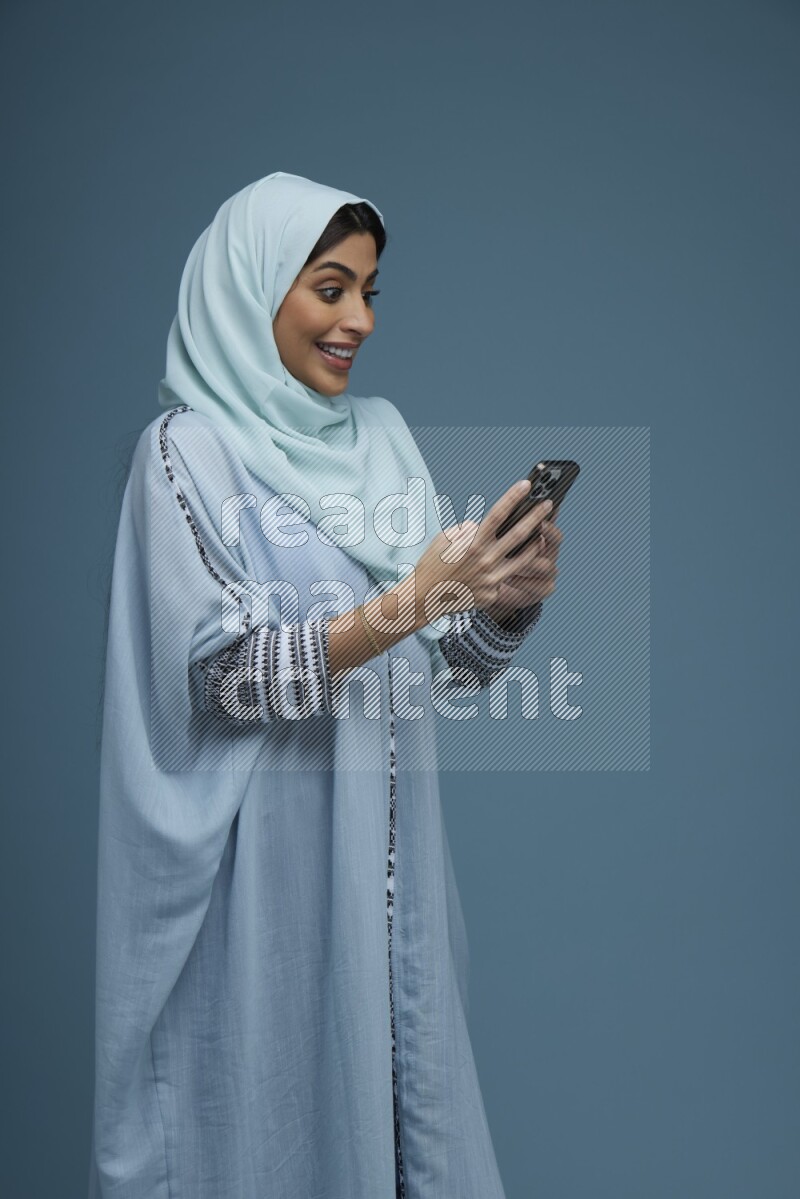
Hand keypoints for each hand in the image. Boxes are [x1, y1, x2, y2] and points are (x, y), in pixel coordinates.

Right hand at [414, 479, 559, 621]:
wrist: (424, 598)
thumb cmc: (433, 564)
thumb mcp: (444, 539)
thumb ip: (467, 529)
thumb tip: (482, 526)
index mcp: (472, 543)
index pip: (498, 514)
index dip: (513, 498)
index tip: (527, 485)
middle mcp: (484, 560)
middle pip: (518, 534)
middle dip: (536, 517)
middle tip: (548, 505)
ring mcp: (491, 580)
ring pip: (523, 559)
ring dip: (535, 545)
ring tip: (541, 535)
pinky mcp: (492, 595)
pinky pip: (505, 579)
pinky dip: (507, 569)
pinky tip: (507, 565)